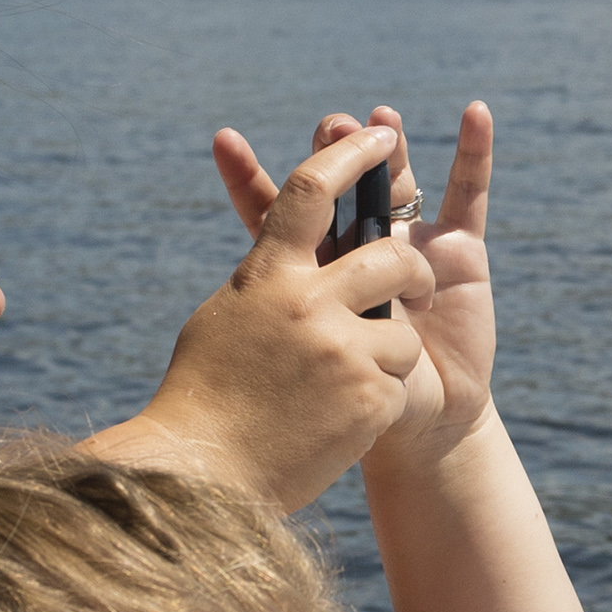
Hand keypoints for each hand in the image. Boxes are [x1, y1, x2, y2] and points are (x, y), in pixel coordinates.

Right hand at [124, 127, 433, 511]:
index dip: (349, 153)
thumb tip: (290, 254)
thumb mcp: (225, 321)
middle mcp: (307, 301)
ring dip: (388, 353)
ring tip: (349, 385)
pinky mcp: (371, 397)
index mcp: (266, 275)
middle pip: (387, 251)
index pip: (310, 191)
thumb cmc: (203, 398)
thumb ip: (267, 283)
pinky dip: (377, 402)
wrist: (204, 478)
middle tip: (408, 278)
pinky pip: (397, 383)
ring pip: (402, 329)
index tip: (380, 133)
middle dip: (406, 264)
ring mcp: (343, 349)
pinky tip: (341, 425)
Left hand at [218, 102, 497, 465]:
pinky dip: (474, 153)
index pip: (275, 213)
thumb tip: (255, 316)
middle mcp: (358, 244)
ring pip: (397, 183)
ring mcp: (409, 240)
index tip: (224, 142)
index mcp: (311, 266)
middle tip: (331, 129)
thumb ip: (299, 330)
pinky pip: (468, 195)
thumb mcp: (316, 362)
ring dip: (389, 148)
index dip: (248, 177)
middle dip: (334, 153)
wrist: (417, 424)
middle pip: (342, 186)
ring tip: (381, 120)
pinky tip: (476, 114)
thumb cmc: (352, 400)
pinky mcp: (458, 248)